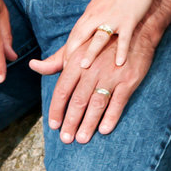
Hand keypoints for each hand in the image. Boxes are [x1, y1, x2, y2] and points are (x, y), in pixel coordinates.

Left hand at [30, 27, 156, 142]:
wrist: (137, 31)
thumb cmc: (103, 42)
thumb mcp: (78, 46)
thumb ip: (56, 60)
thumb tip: (33, 65)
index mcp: (78, 61)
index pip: (63, 89)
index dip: (57, 109)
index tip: (54, 125)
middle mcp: (93, 68)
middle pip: (79, 100)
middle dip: (71, 122)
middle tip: (66, 138)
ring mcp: (112, 74)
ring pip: (97, 103)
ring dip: (88, 123)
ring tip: (82, 138)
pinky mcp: (129, 79)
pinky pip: (118, 102)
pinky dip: (111, 116)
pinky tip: (104, 129)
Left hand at [59, 0, 159, 67]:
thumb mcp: (102, 1)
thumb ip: (94, 16)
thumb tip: (86, 29)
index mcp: (91, 12)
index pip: (75, 33)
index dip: (68, 49)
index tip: (63, 64)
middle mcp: (99, 15)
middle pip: (81, 36)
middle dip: (72, 53)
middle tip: (66, 69)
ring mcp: (113, 18)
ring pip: (99, 37)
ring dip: (90, 52)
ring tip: (84, 66)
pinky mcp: (128, 19)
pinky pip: (124, 38)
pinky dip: (121, 51)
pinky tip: (119, 63)